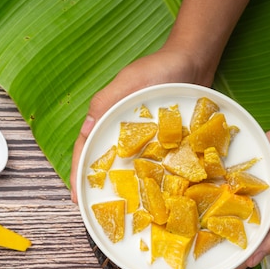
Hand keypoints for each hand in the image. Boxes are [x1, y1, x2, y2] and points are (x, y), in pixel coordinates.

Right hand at [69, 46, 212, 201]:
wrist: (194, 60)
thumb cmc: (159, 68)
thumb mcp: (129, 81)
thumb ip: (106, 102)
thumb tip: (85, 128)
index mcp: (105, 116)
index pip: (85, 147)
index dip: (78, 172)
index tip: (75, 195)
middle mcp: (120, 129)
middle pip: (103, 160)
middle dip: (96, 183)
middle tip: (92, 208)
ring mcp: (141, 135)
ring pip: (125, 164)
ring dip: (121, 183)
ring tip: (119, 206)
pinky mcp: (161, 139)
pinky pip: (150, 161)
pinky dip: (146, 176)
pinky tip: (151, 192)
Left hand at [180, 78, 269, 268]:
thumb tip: (252, 262)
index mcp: (253, 232)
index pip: (229, 262)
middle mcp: (236, 219)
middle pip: (209, 243)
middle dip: (187, 254)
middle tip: (161, 264)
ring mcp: (227, 201)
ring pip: (202, 219)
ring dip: (183, 226)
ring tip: (157, 234)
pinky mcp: (220, 181)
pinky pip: (201, 192)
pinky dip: (186, 198)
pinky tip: (166, 200)